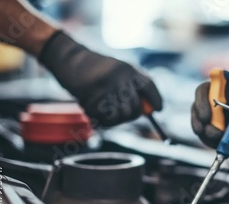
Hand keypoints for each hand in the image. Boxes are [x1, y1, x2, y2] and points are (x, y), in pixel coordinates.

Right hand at [38, 31, 161, 125]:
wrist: (69, 59)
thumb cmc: (96, 67)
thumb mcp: (119, 69)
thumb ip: (135, 86)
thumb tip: (149, 109)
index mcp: (129, 70)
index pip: (149, 88)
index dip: (156, 100)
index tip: (158, 110)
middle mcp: (120, 79)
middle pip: (135, 108)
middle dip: (132, 114)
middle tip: (125, 113)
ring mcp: (106, 90)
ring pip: (121, 116)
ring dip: (115, 118)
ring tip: (105, 109)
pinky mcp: (92, 100)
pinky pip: (105, 120)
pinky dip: (101, 119)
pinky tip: (94, 108)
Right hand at [191, 75, 228, 147]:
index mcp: (218, 87)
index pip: (202, 91)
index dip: (201, 103)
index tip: (206, 116)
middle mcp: (211, 102)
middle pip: (197, 112)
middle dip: (202, 125)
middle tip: (215, 134)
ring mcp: (213, 118)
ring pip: (202, 127)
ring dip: (208, 136)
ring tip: (220, 141)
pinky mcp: (219, 132)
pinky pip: (211, 140)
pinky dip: (215, 144)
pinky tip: (223, 146)